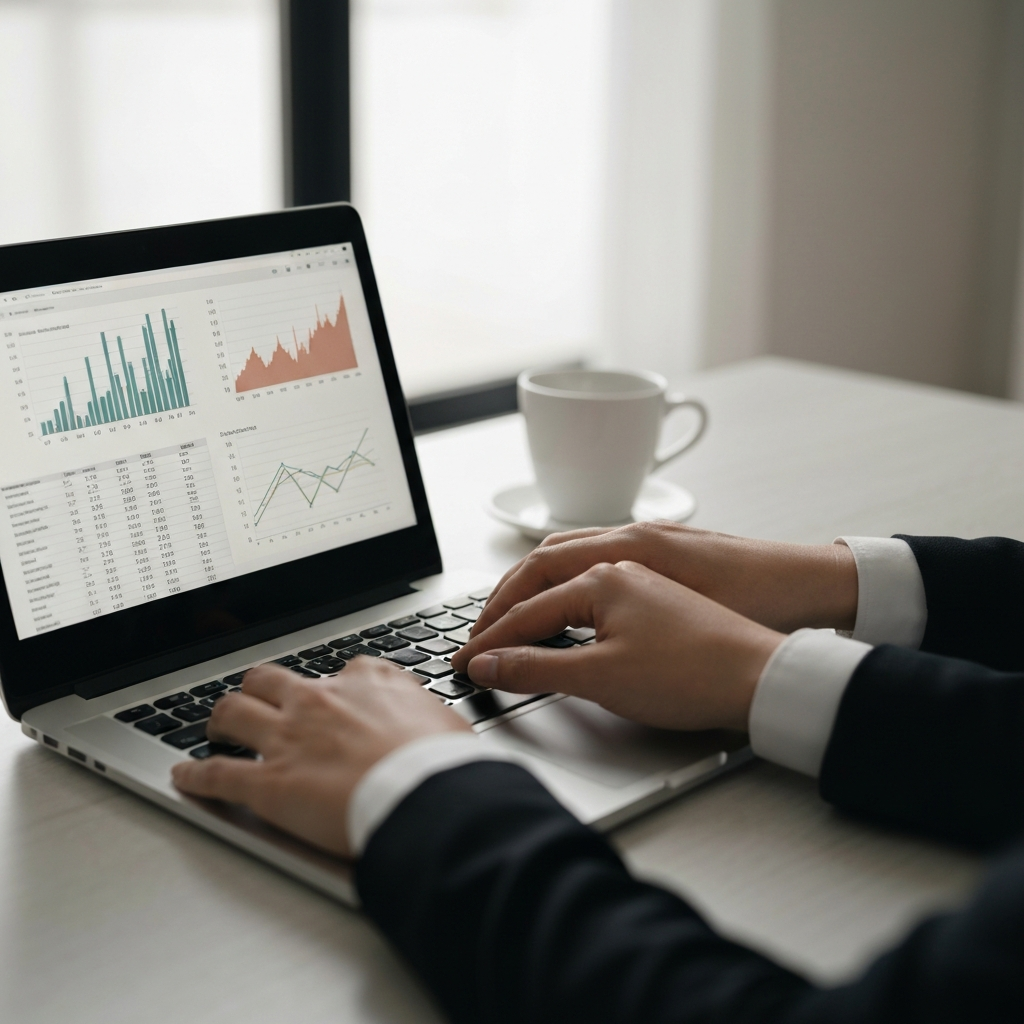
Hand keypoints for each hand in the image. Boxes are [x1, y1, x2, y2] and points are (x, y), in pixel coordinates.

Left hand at [171, 660, 470, 857]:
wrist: (429, 796)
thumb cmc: (444, 764)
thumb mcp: (445, 721)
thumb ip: (423, 716)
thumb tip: (432, 727)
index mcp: (365, 681)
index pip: (338, 671)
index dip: (330, 687)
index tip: (330, 698)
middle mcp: (320, 700)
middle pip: (268, 679)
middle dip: (258, 690)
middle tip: (258, 703)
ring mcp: (289, 738)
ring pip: (232, 712)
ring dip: (220, 721)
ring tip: (216, 730)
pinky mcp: (268, 784)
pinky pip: (217, 774)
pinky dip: (195, 776)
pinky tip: (183, 777)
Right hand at [472, 521, 856, 637]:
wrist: (776, 663)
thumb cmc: (700, 666)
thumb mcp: (609, 675)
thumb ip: (541, 667)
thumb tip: (491, 666)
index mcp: (608, 568)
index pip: (528, 601)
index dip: (491, 635)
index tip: (465, 660)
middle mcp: (626, 547)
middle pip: (541, 563)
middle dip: (501, 597)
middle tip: (476, 632)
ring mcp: (648, 552)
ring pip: (569, 555)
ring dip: (532, 583)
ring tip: (510, 613)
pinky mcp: (667, 566)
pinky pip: (596, 560)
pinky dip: (564, 580)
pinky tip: (569, 600)